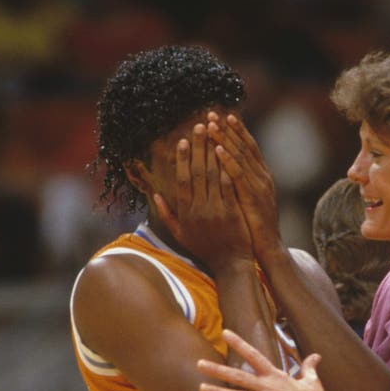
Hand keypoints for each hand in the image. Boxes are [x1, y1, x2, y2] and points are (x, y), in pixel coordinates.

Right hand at [154, 122, 252, 271]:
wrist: (230, 264)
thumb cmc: (205, 248)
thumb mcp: (181, 234)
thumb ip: (167, 214)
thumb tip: (156, 194)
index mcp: (185, 212)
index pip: (182, 180)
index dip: (183, 159)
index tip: (183, 141)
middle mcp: (199, 209)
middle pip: (198, 172)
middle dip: (199, 147)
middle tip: (200, 126)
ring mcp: (216, 210)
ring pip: (214, 176)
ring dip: (213, 152)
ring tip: (215, 133)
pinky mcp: (233, 212)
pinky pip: (230, 186)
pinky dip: (228, 169)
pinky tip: (229, 153)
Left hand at [197, 329, 332, 390]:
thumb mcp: (312, 381)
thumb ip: (309, 367)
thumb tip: (316, 356)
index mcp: (277, 376)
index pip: (254, 355)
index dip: (239, 344)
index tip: (225, 333)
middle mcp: (268, 387)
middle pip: (238, 376)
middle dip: (217, 370)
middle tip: (199, 363)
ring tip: (201, 388)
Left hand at [207, 113, 283, 260]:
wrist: (266, 248)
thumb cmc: (253, 228)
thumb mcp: (247, 201)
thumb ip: (239, 184)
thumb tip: (225, 170)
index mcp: (261, 177)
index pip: (248, 148)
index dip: (235, 131)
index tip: (221, 116)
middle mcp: (262, 177)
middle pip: (244, 146)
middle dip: (228, 129)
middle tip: (212, 113)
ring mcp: (260, 186)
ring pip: (241, 156)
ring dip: (225, 139)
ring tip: (211, 124)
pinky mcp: (253, 197)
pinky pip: (239, 175)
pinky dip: (228, 160)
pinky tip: (218, 148)